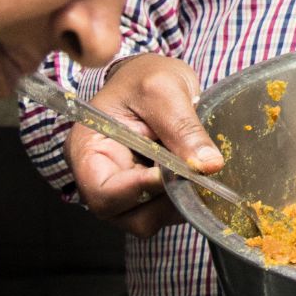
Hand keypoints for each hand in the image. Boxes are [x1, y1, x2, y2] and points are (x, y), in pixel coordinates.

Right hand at [64, 53, 224, 237]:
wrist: (151, 76)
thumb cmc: (145, 76)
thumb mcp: (164, 89)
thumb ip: (183, 127)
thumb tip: (208, 165)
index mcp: (87, 149)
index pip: (102, 192)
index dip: (138, 190)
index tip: (173, 173)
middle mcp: (97, 176)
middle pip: (123, 214)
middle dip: (162, 199)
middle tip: (192, 171)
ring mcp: (120, 188)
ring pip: (145, 219)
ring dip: (175, 201)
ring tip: (192, 166)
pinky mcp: (142, 193)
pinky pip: (161, 212)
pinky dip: (181, 200)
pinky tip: (191, 172)